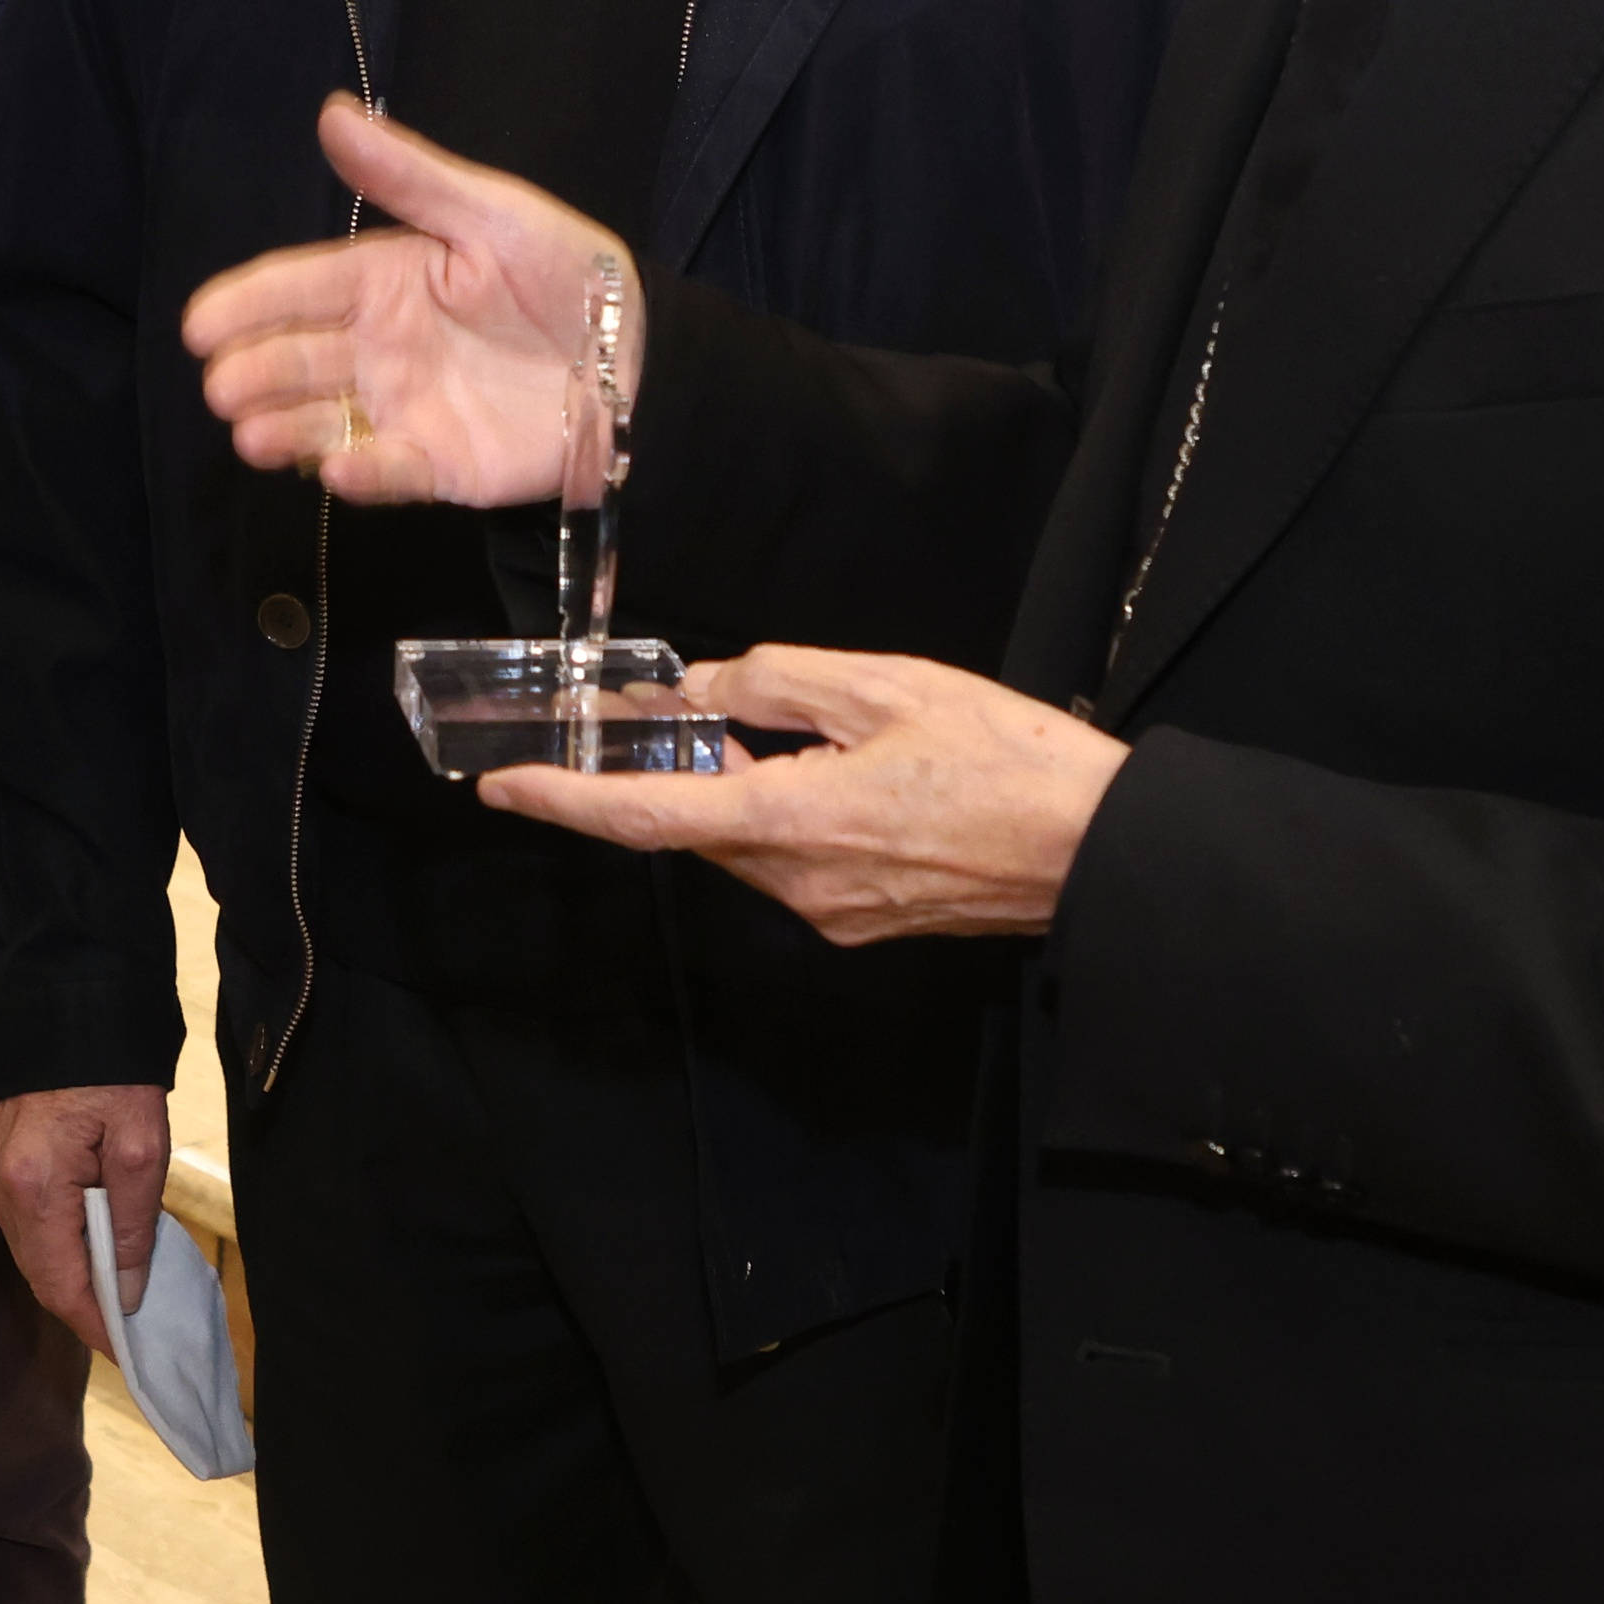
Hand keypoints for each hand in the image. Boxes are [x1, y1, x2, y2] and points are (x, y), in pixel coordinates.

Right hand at [0, 1082, 169, 1356]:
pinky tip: (91, 1241)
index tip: (128, 1350)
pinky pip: (25, 1222)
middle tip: (128, 1324)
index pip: (59, 1282)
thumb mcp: (143, 1147)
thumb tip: (127, 1291)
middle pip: (39, 1273)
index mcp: (34, 1186)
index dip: (92, 1322)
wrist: (68, 1003)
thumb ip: (134, 1224)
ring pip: (31, 1250)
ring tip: (117, 1283)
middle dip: (84, 1302)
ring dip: (71, 1270)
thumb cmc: (115, 1074)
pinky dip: (57, 1241)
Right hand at [181, 95, 640, 506]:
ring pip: (323, 419)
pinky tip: (337, 468)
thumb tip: (331, 112)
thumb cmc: (564, 273)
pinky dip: (363, 474)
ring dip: (282, 428)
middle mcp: (378, 346)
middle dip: (253, 371)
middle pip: (298, 358)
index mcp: (383, 279)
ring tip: (247, 435)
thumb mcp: (489, 212)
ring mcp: (403, 407)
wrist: (637, 356)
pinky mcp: (438, 465)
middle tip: (220, 386)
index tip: (198, 322)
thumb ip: (409, 174)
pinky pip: (391, 472)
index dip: (247, 303)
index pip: (300, 287)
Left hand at [476, 644, 1123, 942]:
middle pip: (694, 828)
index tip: (501, 786)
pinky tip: (817, 773)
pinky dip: (775, 814)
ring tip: (761, 732)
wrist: (1102, 852)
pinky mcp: (863, 920)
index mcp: (796, 821)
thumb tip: (701, 691)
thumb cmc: (1009, 758)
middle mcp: (800, 885)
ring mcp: (832, 912)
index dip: (567, 801)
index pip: (649, 817)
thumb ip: (778, 683)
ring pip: (742, 845)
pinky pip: (789, 863)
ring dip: (728, 793)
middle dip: (659, 777)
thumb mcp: (888, 685)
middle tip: (642, 718)